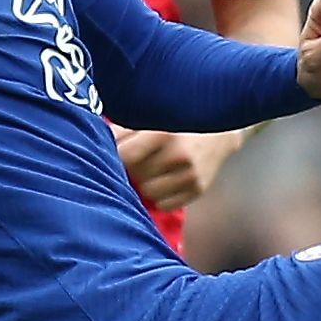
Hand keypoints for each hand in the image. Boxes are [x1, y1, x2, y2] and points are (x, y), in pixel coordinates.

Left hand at [117, 128, 237, 209]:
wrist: (222, 129)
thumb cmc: (181, 120)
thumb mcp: (154, 116)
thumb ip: (125, 129)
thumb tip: (98, 142)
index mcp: (163, 133)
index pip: (123, 157)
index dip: (117, 156)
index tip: (118, 152)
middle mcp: (177, 156)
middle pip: (134, 175)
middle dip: (132, 168)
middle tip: (140, 157)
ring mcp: (190, 175)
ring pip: (147, 192)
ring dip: (146, 182)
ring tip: (153, 169)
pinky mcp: (198, 189)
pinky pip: (164, 204)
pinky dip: (161, 195)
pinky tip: (167, 179)